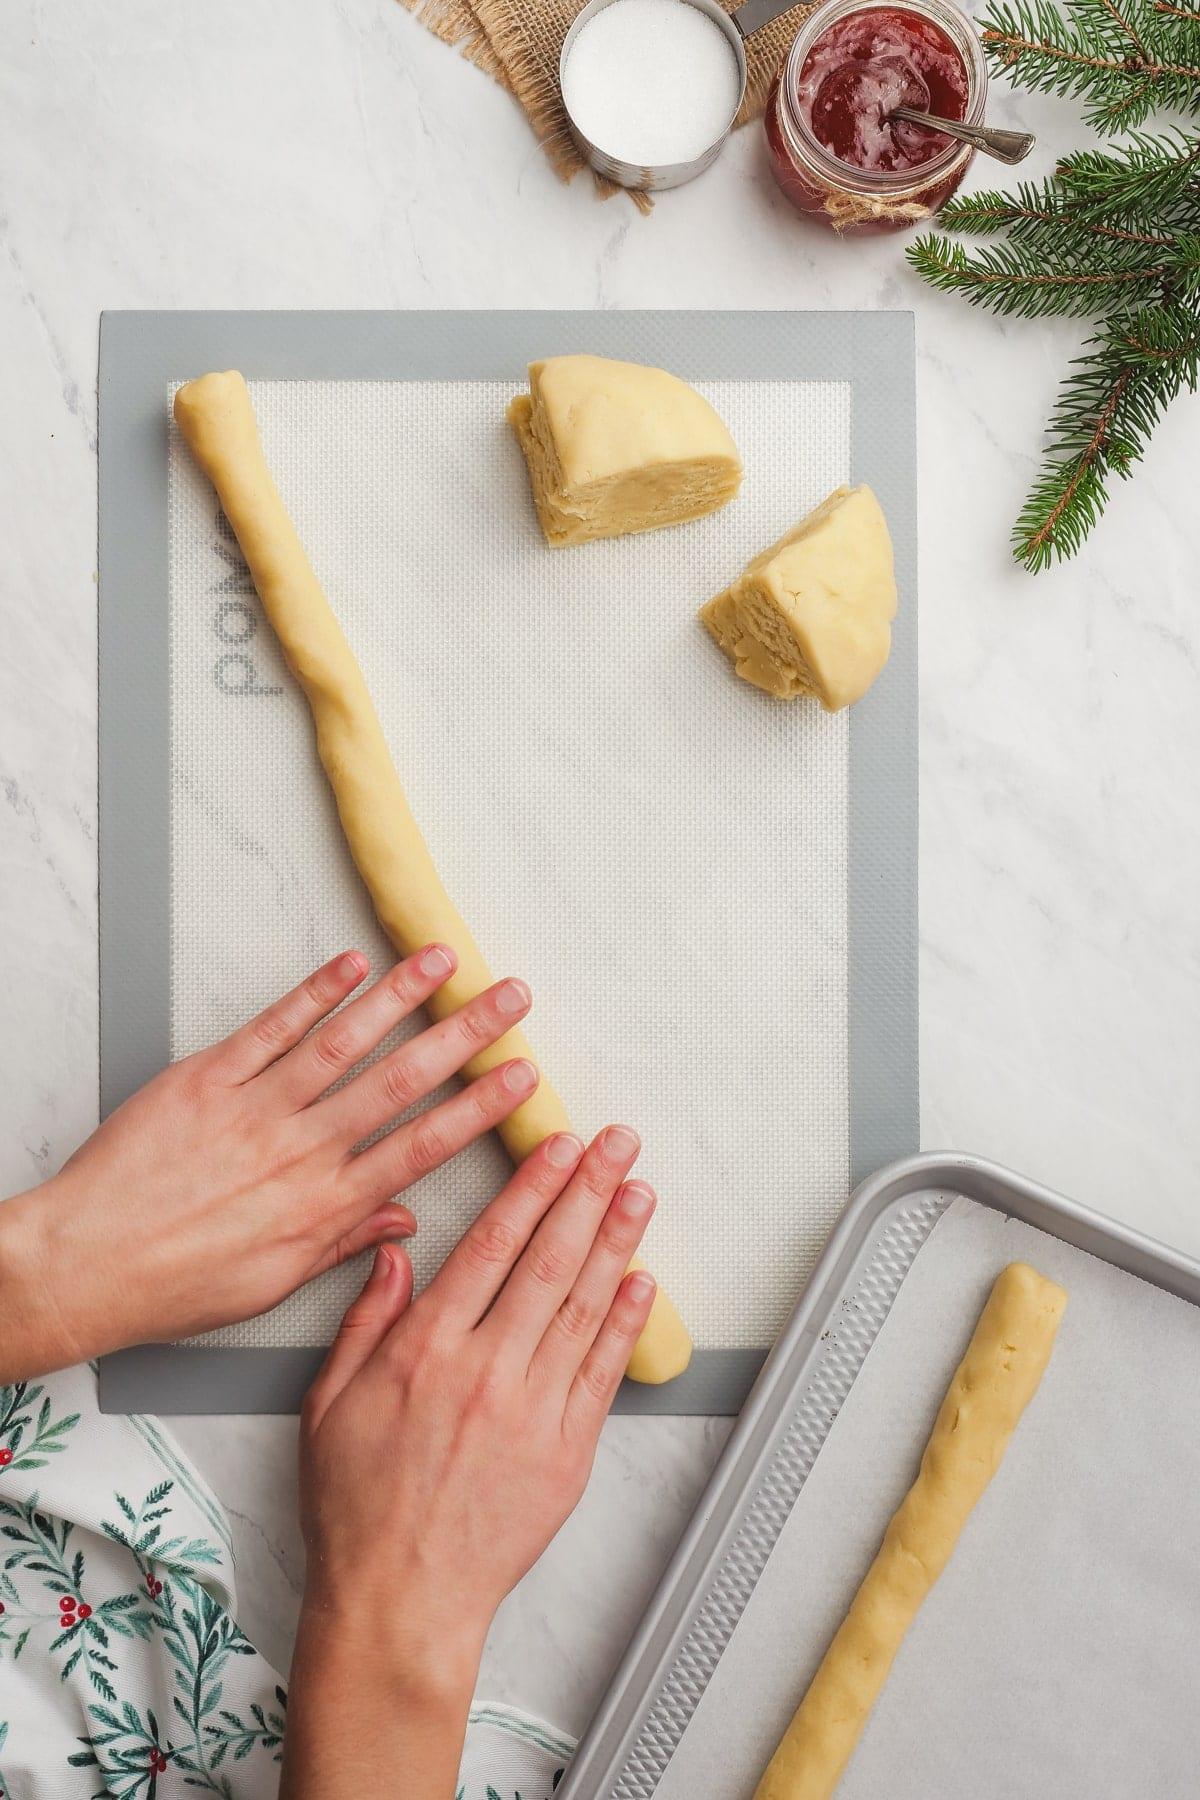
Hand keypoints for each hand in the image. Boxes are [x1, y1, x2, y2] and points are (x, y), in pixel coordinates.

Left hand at [0, 944, 541, 1378]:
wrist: (86, 1264)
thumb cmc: (175, 1283)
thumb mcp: (273, 1282)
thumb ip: (344, 1241)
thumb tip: (403, 1225)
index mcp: (323, 1204)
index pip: (423, 1145)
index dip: (480, 1106)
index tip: (522, 1076)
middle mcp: (301, 1150)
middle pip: (400, 1081)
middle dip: (464, 1035)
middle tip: (510, 998)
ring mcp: (255, 1109)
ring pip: (344, 1043)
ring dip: (400, 998)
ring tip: (443, 962)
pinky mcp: (207, 1080)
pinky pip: (271, 1029)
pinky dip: (314, 993)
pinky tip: (351, 966)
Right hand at [283, 1127, 657, 1799]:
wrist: (400, 1598)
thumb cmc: (357, 1506)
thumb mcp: (328, 1403)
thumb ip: (364, 1323)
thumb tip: (392, 1254)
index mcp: (425, 1350)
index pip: (490, 1247)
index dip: (531, 1188)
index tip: (557, 1145)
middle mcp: (485, 1370)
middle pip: (548, 1262)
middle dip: (587, 1193)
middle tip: (617, 1144)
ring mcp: (532, 1410)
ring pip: (583, 1306)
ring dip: (617, 1241)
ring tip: (640, 1190)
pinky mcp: (565, 1451)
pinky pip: (601, 1372)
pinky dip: (625, 1322)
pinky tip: (643, 1279)